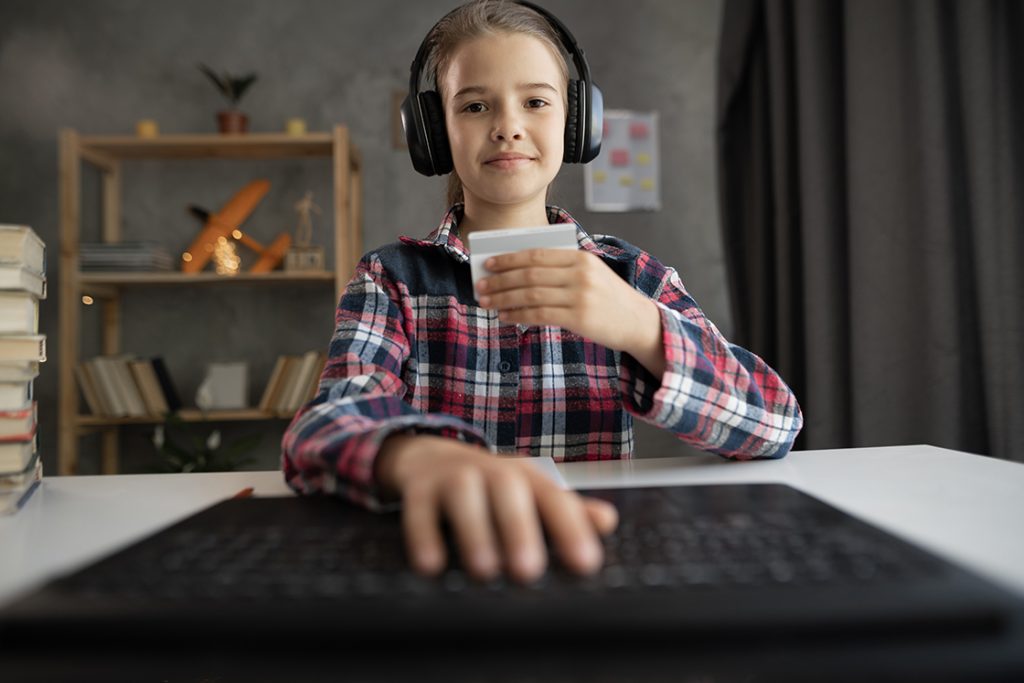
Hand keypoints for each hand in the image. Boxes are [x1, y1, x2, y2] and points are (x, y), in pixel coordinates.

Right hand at [374, 434, 618, 583]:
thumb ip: (567, 511)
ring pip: (465, 495)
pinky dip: (423, 536)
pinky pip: (419, 510)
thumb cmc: (492, 487)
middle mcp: (492, 472)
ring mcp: (454, 476)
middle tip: (529, 571)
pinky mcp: (419, 488)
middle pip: (509, 492)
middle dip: (520, 529)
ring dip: (475, 532)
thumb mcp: (530, 495)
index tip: (585, 563)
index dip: (571, 529)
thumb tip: (608, 520)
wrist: (431, 456)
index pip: (555, 499)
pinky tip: (431, 566)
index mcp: (527, 477)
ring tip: (485, 570)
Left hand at [476, 248, 665, 376]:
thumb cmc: (606, 298)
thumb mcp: (589, 275)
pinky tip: (504, 316)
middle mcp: (580, 274)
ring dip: (504, 298)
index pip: (537, 255)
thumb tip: (515, 273)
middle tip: (480, 285)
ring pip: (531, 294)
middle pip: (530, 274)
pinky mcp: (579, 318)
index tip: (489, 263)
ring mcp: (580, 296)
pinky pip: (539, 315)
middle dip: (501, 280)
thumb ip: (559, 270)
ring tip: (487, 301)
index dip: (510, 259)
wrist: (638, 322)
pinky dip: (517, 315)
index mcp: (580, 257)